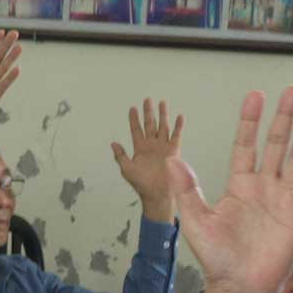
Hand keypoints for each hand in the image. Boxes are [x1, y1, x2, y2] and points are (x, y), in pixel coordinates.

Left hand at [110, 98, 185, 217]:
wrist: (157, 193)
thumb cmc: (141, 183)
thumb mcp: (127, 169)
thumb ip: (120, 155)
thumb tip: (113, 143)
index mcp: (139, 149)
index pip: (136, 130)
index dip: (134, 119)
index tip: (132, 108)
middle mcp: (151, 146)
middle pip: (150, 125)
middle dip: (148, 112)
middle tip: (147, 100)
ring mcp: (163, 147)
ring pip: (163, 127)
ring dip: (162, 115)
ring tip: (162, 102)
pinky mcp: (173, 151)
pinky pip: (176, 136)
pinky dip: (178, 126)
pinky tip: (179, 116)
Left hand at [172, 87, 292, 292]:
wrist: (238, 285)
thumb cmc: (217, 256)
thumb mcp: (196, 219)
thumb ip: (186, 189)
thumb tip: (170, 160)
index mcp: (240, 184)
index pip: (246, 145)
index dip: (250, 122)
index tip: (255, 96)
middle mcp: (264, 186)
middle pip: (277, 144)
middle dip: (285, 118)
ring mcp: (284, 198)